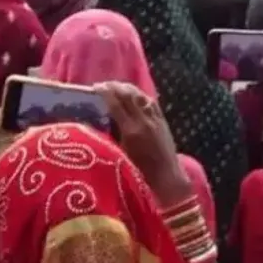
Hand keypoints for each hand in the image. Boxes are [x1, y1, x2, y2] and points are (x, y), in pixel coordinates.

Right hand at [96, 81, 190, 205]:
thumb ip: (113, 135)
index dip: (105, 93)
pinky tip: (135, 94)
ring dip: (128, 88)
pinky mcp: (163, 121)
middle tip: (103, 84)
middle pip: (128, 96)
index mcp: (131, 131)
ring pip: (140, 96)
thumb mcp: (121, 154)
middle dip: (115, 87)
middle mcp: (143, 121)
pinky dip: (141, 95)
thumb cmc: (139, 172)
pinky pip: (151, 102)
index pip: (116, 105)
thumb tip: (102, 120)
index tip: (96, 87)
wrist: (166, 178)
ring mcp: (155, 119)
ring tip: (117, 86)